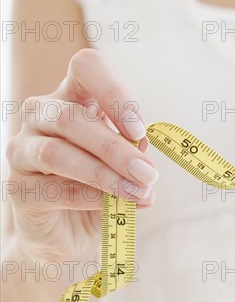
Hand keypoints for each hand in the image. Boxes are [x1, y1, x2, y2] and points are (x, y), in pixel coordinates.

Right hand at [6, 49, 157, 262]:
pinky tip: (118, 206)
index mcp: (73, 96)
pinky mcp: (18, 187)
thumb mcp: (124, 163)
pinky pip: (54, 189)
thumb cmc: (100, 186)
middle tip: (149, 174)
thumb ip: (132, 149)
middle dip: (117, 148)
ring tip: (140, 191)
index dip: (113, 92)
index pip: (86, 69)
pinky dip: (92, 197)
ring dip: (105, 174)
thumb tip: (142, 144)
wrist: (68, 233)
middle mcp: (41, 114)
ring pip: (58, 153)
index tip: (139, 130)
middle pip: (71, 117)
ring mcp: (23, 149)